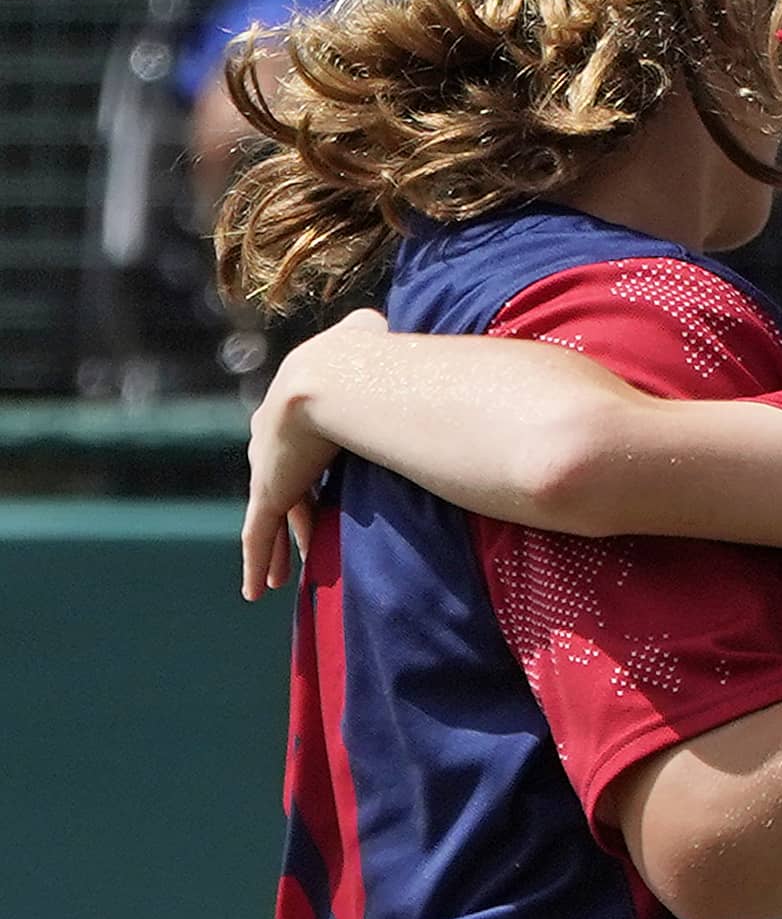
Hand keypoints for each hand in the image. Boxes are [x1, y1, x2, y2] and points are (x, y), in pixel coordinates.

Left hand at [240, 308, 387, 597]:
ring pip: (271, 518)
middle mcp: (275, 437)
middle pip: (285, 485)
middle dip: (294, 514)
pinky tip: (256, 592)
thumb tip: (388, 326)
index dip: (312, 469)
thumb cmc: (364, 356)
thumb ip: (374, 334)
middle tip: (306, 540)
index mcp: (298, 404)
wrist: (335, 377)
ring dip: (275, 549)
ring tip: (278, 578)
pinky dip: (256, 564)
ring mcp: (269, 467)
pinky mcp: (269, 494)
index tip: (323, 490)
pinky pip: (259, 537)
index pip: (303, 444)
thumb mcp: (371, 336)